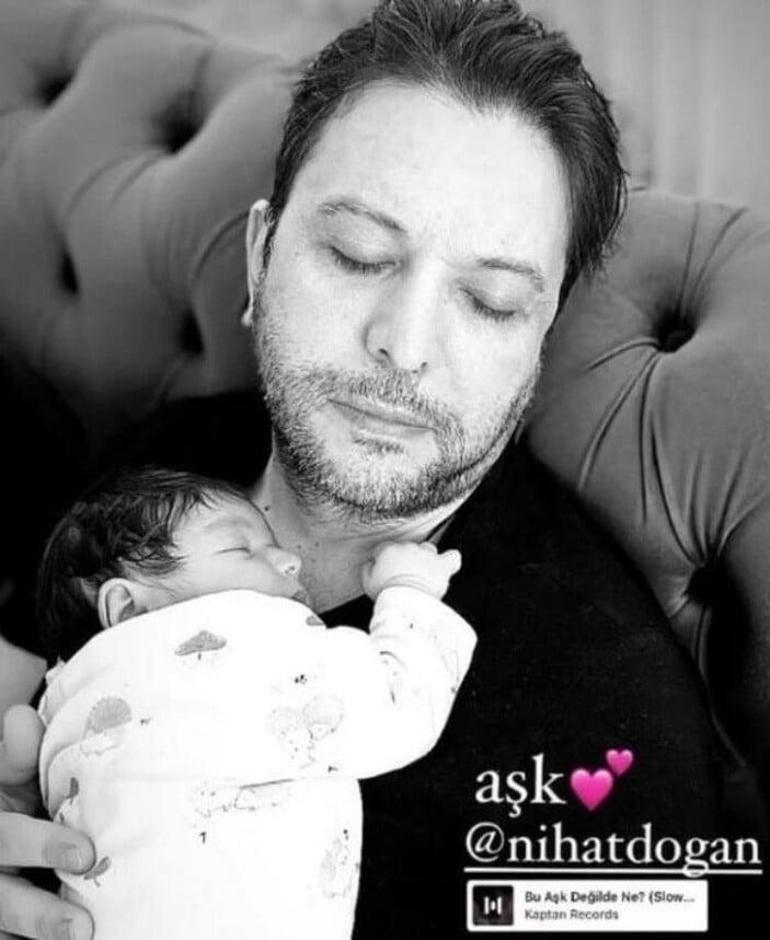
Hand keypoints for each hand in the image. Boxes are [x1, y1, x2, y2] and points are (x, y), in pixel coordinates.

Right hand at [0, 705, 93, 939]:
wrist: (9, 842)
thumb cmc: (19, 806)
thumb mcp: (12, 781)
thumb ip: (18, 755)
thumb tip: (21, 717)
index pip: (4, 838)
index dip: (40, 848)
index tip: (85, 853)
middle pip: (1, 899)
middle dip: (39, 912)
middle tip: (82, 926)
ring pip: (3, 928)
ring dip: (39, 935)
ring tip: (84, 938)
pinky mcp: (3, 930)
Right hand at [361, 541, 461, 599]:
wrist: (406, 600)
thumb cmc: (386, 593)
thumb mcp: (366, 583)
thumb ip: (366, 569)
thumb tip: (370, 564)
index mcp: (388, 550)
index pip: (384, 548)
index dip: (384, 560)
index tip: (385, 572)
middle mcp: (408, 547)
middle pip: (407, 549)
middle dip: (406, 561)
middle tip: (403, 578)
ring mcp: (427, 555)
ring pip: (428, 550)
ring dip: (426, 560)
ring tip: (423, 575)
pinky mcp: (442, 565)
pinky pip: (452, 557)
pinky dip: (450, 561)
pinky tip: (447, 566)